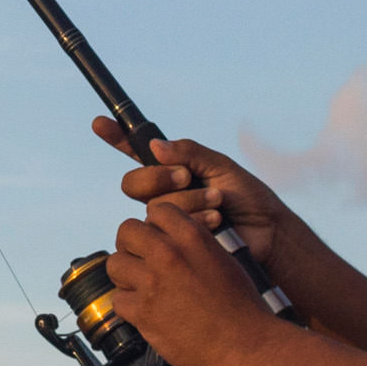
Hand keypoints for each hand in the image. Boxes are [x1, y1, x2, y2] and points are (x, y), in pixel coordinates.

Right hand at [91, 118, 300, 284]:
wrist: (266, 235)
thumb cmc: (248, 198)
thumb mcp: (222, 167)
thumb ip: (190, 153)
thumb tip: (156, 148)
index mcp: (174, 168)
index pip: (136, 150)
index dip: (116, 137)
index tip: (99, 123)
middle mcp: (164, 192)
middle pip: (134, 182)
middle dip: (159, 177)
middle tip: (187, 177)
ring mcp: (166, 219)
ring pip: (154, 206)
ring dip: (189, 201)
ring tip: (218, 204)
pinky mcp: (172, 242)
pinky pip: (166, 229)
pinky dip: (194, 220)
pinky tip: (215, 222)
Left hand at [106, 196, 287, 365]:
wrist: (246, 344)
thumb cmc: (240, 305)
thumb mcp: (222, 259)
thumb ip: (193, 243)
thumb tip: (169, 237)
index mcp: (192, 237)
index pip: (156, 210)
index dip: (155, 225)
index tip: (158, 240)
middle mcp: (169, 254)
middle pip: (126, 232)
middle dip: (132, 246)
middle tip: (142, 263)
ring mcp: (153, 283)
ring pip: (115, 264)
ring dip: (126, 276)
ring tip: (143, 289)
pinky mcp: (144, 313)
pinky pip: (118, 300)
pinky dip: (129, 308)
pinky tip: (147, 313)